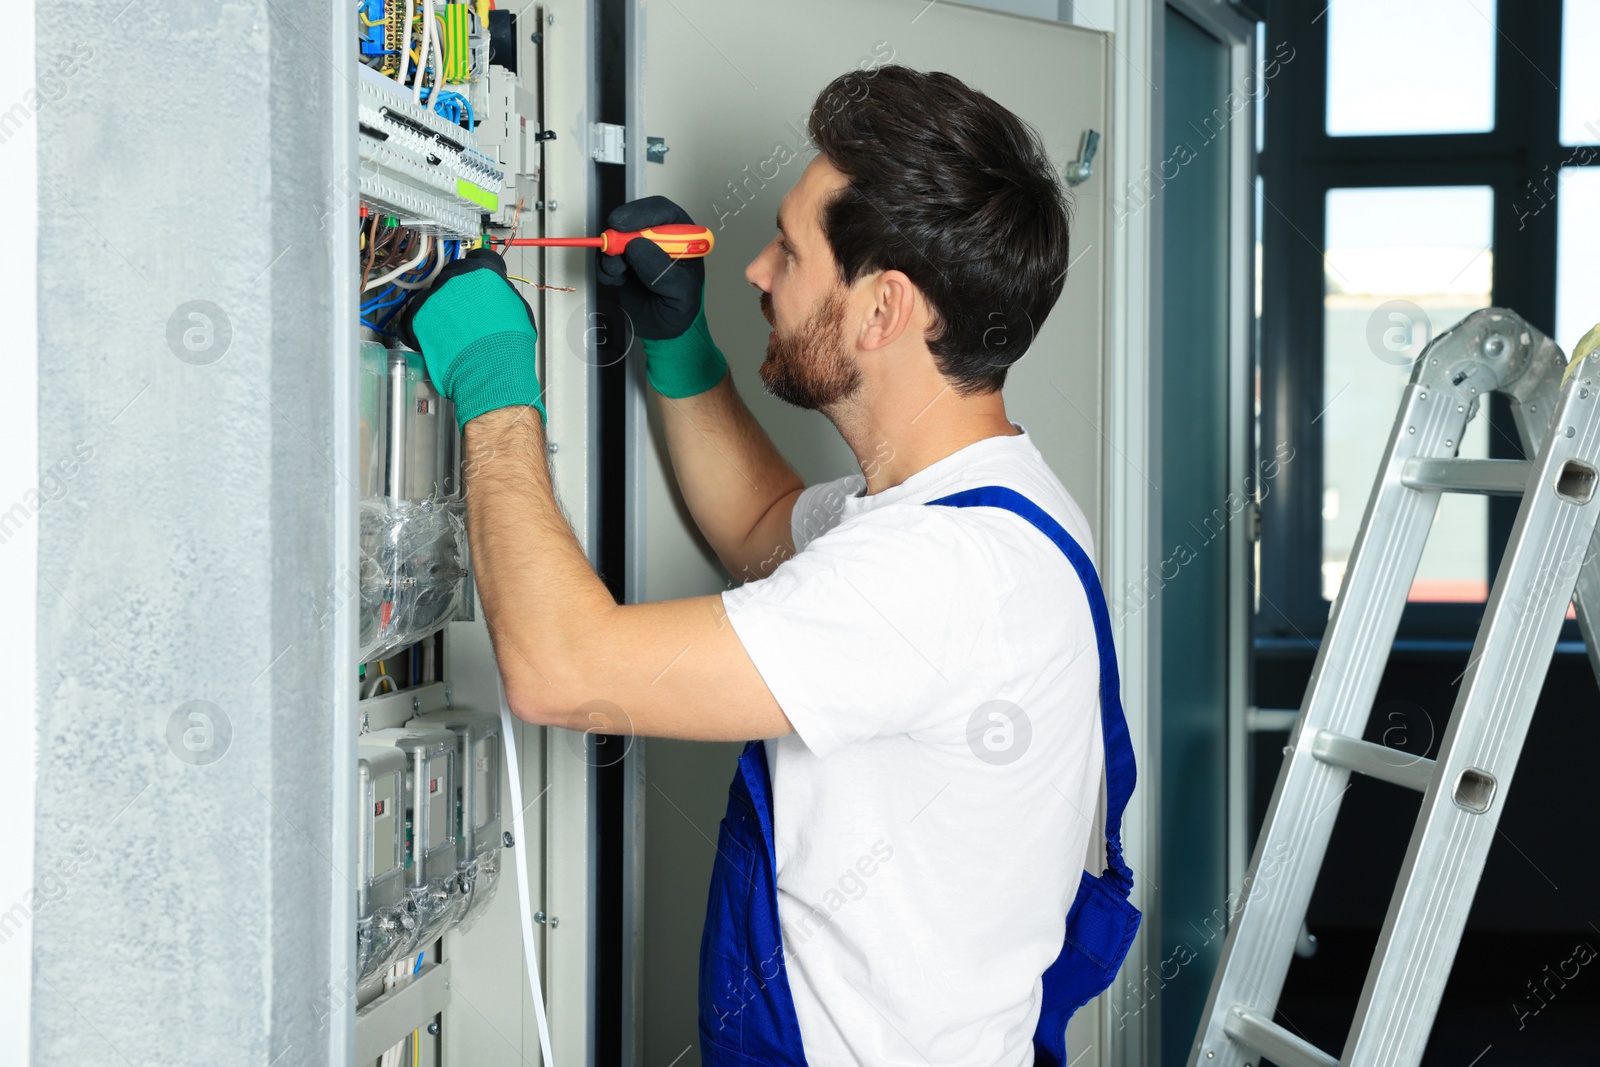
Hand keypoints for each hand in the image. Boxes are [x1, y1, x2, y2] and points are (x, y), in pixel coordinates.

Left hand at [395, 247, 545, 428]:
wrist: (491, 372)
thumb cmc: (509, 345)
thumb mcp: (518, 309)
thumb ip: (502, 292)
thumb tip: (496, 290)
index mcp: (481, 271)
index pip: (478, 259)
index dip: (480, 273)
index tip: (479, 281)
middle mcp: (454, 278)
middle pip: (452, 275)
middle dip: (458, 290)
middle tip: (466, 310)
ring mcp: (432, 297)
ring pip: (433, 294)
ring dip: (440, 307)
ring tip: (453, 329)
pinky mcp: (416, 318)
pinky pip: (415, 316)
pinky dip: (422, 325)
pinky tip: (438, 337)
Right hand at [597, 197, 727, 398]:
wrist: (666, 331)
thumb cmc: (681, 308)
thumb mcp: (680, 291)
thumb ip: (661, 270)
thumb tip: (636, 246)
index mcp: (680, 236)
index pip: (662, 212)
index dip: (641, 213)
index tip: (623, 224)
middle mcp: (657, 238)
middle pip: (633, 220)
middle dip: (620, 233)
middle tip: (611, 247)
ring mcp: (636, 249)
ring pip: (615, 238)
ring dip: (611, 254)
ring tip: (620, 273)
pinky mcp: (620, 264)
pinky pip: (605, 259)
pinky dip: (606, 269)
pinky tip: (617, 280)